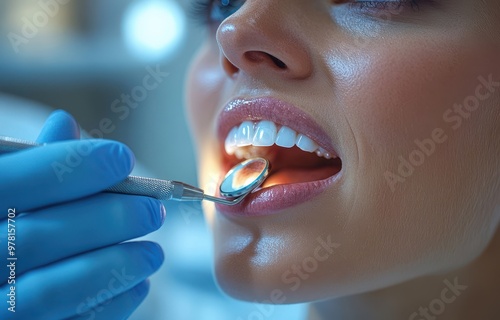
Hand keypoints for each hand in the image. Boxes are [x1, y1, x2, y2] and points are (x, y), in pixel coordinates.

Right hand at [0, 110, 164, 319]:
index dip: (73, 166)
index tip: (122, 158)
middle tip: (152, 211)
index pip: (14, 183)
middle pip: (38, 237)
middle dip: (108, 219)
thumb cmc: (4, 219)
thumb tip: (65, 124)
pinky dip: (109, 305)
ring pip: (51, 291)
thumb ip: (30, 163)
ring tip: (154, 253)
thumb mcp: (4, 186)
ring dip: (116, 267)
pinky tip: (137, 285)